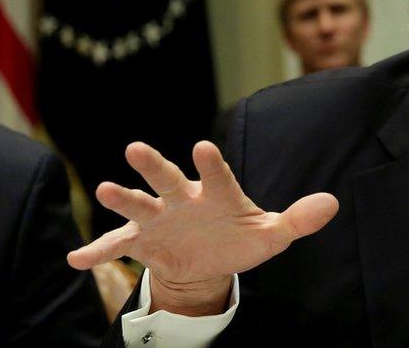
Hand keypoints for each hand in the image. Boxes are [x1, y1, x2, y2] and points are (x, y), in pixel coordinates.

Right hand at [67, 140, 338, 314]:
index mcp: (215, 192)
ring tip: (103, 188)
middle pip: (166, 177)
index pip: (215, 174)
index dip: (210, 162)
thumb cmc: (240, 238)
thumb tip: (332, 203)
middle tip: (136, 148)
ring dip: (121, 197)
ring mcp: (158, 219)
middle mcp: (182, 198)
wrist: (207, 261)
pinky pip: (116, 246)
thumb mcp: (270, 235)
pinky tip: (76, 261)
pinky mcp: (141, 242)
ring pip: (137, 204)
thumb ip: (297, 220)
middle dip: (153, 165)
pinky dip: (96, 252)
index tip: (202, 147)